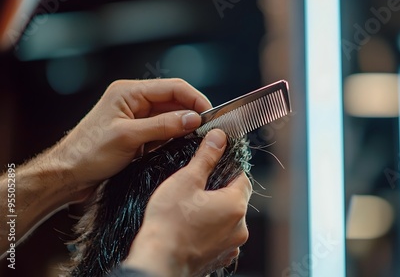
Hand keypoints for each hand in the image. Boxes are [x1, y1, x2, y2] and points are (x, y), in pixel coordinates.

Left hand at [50, 78, 211, 201]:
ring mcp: (136, 118)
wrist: (68, 175)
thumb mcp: (129, 137)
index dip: (194, 98)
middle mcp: (134, 101)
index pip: (172, 88)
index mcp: (129, 92)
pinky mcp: (137, 134)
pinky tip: (180, 146)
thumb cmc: (88, 153)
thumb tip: (192, 118)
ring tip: (196, 139)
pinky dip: (173, 137)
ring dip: (183, 126)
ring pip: (170, 117)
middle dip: (191, 113)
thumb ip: (163, 125)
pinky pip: (162, 131)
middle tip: (207, 129)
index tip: (210, 114)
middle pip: (173, 101)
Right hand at [124, 129, 251, 276]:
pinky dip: (209, 231)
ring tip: (190, 209)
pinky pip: (219, 238)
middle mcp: (239, 229)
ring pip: (228, 220)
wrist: (157, 261)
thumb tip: (219, 138)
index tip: (214, 166)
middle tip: (196, 187)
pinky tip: (190, 228)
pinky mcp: (218, 259)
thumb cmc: (169, 223)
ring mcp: (230, 247)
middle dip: (219, 191)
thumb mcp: (186, 180)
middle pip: (236, 199)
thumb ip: (206, 157)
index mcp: (235, 206)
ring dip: (214, 211)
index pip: (243, 178)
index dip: (229, 168)